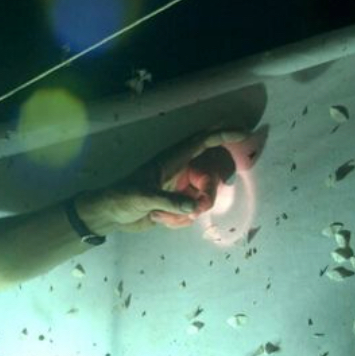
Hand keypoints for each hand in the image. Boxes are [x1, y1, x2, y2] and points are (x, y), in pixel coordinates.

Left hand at [77, 129, 247, 233]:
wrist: (110, 215)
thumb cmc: (122, 197)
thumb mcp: (143, 198)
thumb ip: (169, 202)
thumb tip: (194, 207)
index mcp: (172, 160)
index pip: (203, 142)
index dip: (223, 134)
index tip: (243, 134)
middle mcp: (180, 172)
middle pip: (210, 178)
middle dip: (207, 194)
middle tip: (196, 208)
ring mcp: (180, 190)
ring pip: (203, 199)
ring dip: (188, 213)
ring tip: (163, 217)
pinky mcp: (178, 206)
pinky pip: (192, 214)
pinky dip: (180, 222)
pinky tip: (160, 222)